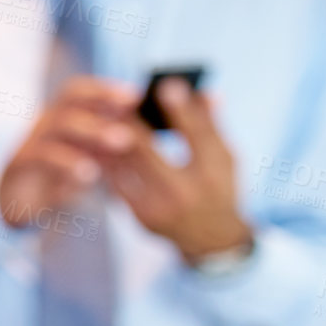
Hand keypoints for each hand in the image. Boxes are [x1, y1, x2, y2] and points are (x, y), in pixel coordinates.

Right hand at [0, 76, 139, 227]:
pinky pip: (41, 156)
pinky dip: (67, 162)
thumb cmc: (57, 178)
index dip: (105, 89)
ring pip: (59, 125)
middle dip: (104, 105)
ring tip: (121, 142)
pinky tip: (89, 174)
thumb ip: (105, 146)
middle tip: (135, 114)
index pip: (79, 91)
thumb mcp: (85, 159)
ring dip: (93, 131)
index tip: (136, 95)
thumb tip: (141, 133)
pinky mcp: (17, 164)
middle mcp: (43, 123)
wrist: (17, 203)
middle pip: (69, 100)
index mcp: (59, 116)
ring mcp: (28, 141)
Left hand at [103, 81, 251, 261]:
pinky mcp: (140, 218)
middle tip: (120, 98)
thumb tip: (203, 91)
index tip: (166, 85)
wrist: (210, 240)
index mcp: (214, 175)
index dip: (182, 109)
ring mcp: (159, 209)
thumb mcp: (226, 158)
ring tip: (104, 115)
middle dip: (132, 122)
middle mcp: (186, 194)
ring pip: (126, 166)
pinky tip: (100, 142)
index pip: (198, 136)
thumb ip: (212, 125)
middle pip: (149, 151)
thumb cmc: (219, 188)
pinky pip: (117, 183)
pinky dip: (108, 160)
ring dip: (112, 138)